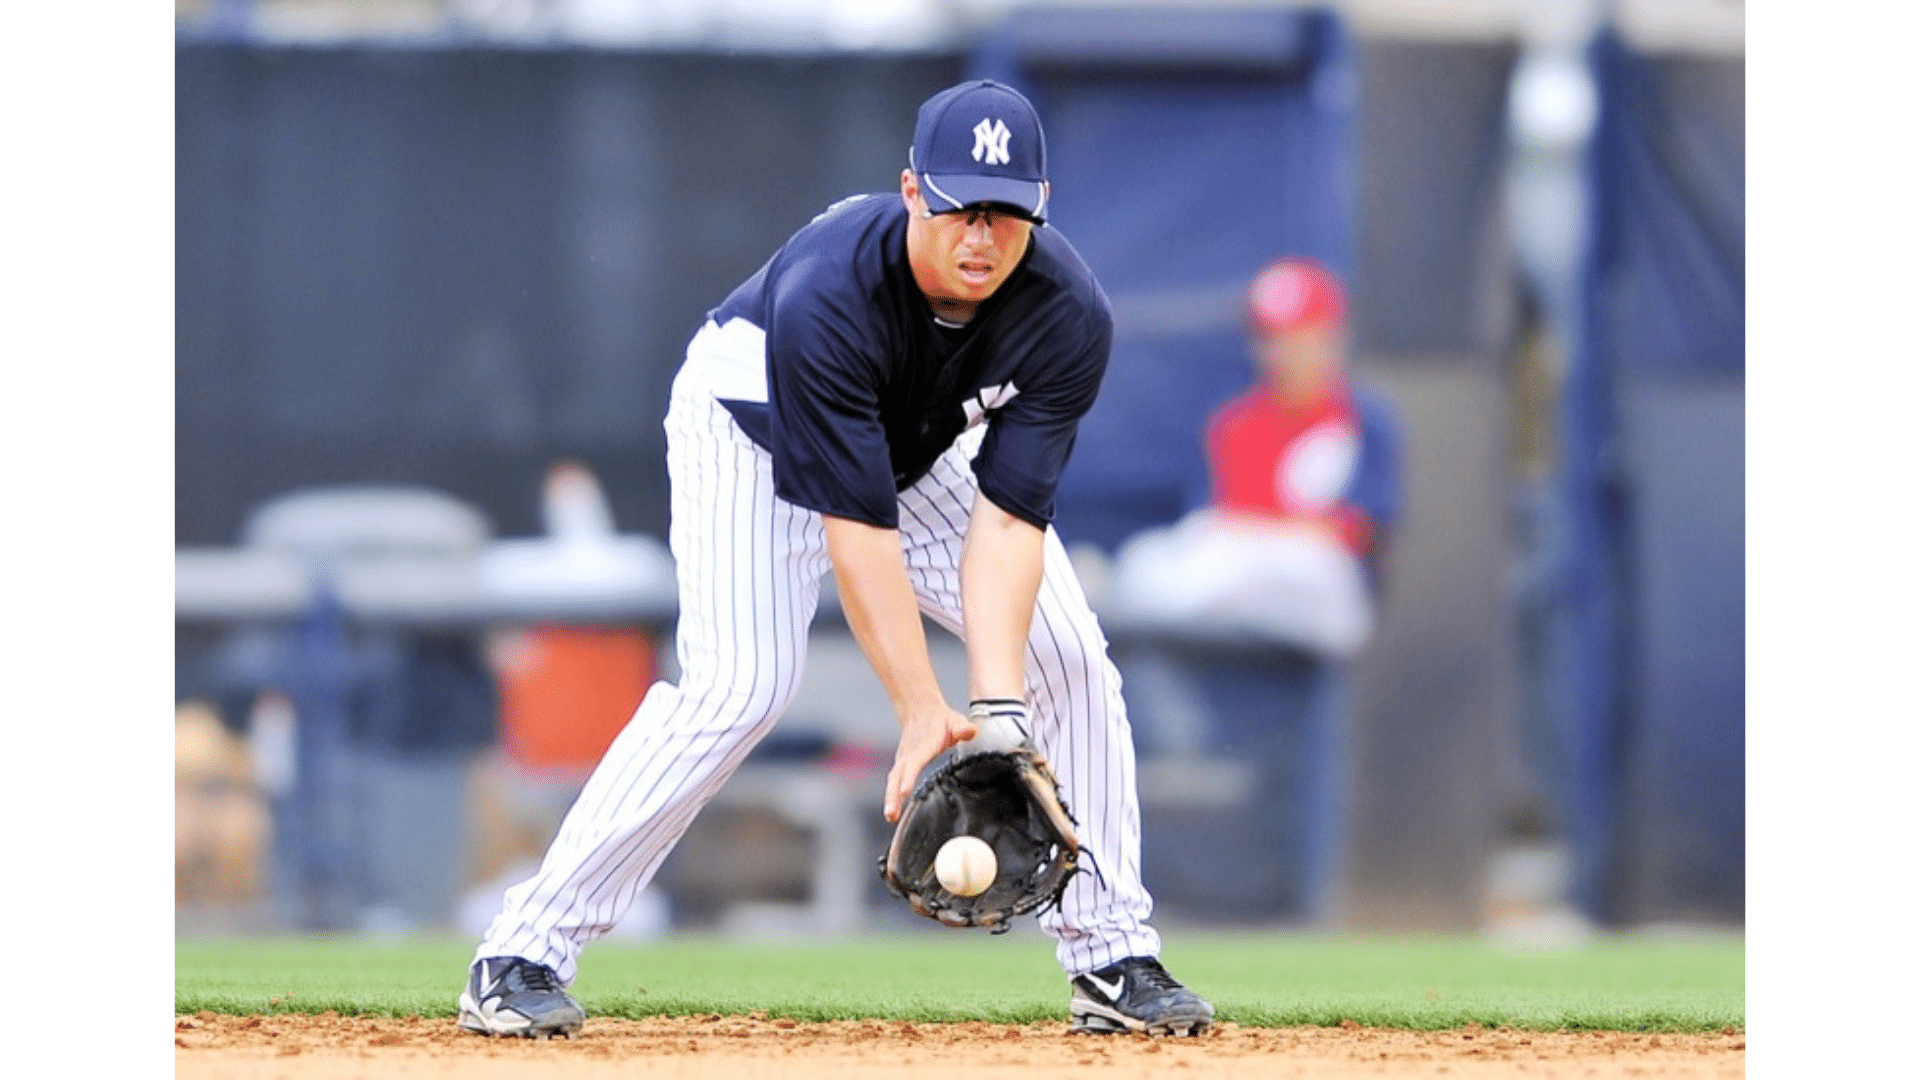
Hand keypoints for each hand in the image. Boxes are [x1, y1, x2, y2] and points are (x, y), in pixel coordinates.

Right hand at [884, 706, 976, 822]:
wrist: (921, 712)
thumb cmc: (943, 721)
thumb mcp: (956, 721)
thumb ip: (963, 728)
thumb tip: (970, 732)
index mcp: (923, 746)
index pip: (915, 762)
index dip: (909, 776)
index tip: (904, 791)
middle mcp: (909, 755)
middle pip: (898, 776)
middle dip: (893, 795)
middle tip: (891, 814)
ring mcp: (903, 760)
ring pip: (893, 781)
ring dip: (890, 799)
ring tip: (890, 817)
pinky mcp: (901, 766)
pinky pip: (894, 782)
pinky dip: (891, 797)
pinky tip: (892, 813)